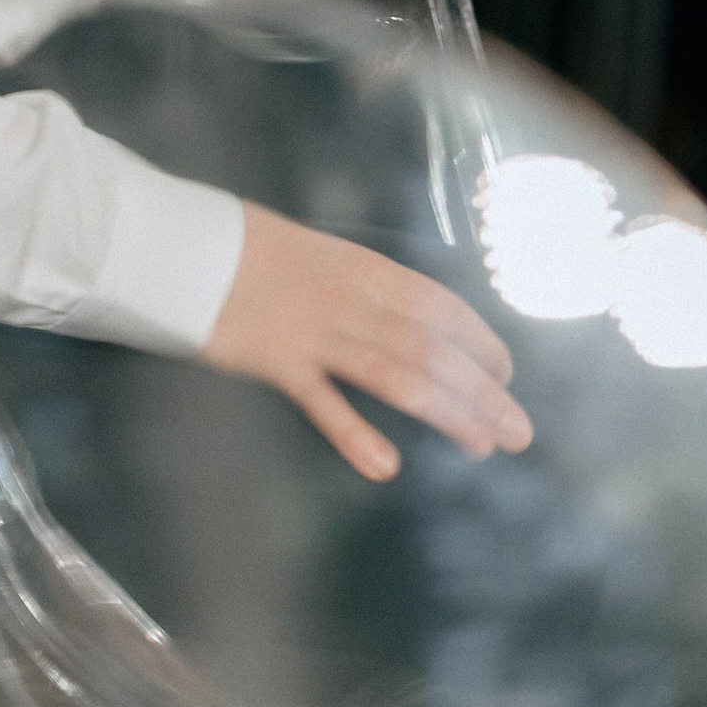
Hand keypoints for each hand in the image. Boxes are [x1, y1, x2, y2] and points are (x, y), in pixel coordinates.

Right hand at [203, 201, 530, 480]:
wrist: (187, 242)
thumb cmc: (249, 251)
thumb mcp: (318, 258)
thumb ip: (358, 290)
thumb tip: (402, 324)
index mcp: (366, 270)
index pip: (440, 307)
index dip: (479, 341)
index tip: (505, 373)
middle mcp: (353, 300)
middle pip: (432, 348)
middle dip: (481, 391)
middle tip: (519, 433)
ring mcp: (316, 331)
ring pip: (397, 374)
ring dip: (447, 412)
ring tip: (484, 446)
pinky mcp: (275, 360)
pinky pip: (322, 401)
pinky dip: (355, 433)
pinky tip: (386, 465)